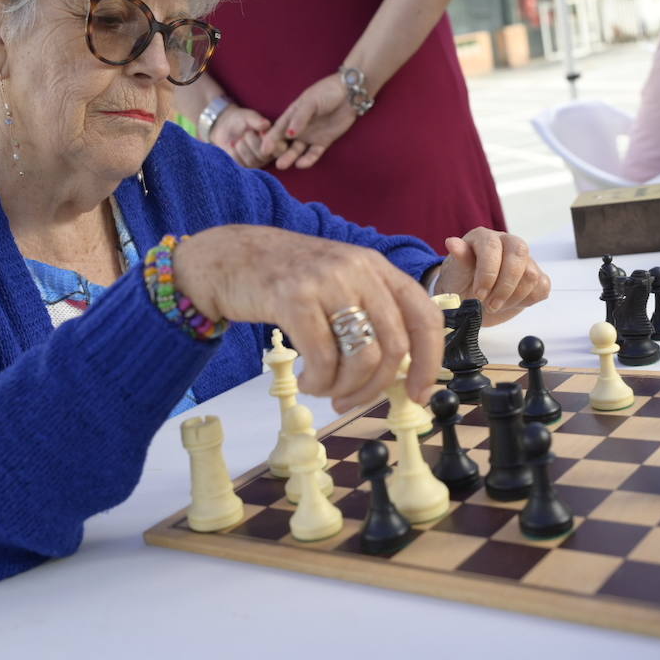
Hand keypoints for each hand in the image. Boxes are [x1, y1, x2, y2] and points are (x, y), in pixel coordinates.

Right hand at [174, 225, 443, 411]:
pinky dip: (318, 383)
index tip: (419, 395)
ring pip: (363, 357)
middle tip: (350, 402)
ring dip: (345, 388)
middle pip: (395, 346)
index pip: (424, 317)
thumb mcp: (339, 283)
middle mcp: (359, 270)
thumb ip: (369, 315)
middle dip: (376, 387)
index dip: (430, 362)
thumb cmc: (286, 279)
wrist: (229, 257)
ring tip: (323, 389)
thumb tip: (397, 375)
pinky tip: (307, 380)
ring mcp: (327, 282)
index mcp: (377, 267)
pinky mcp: (294, 298)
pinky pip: (323, 359)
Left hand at [207, 104, 284, 168]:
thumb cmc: (241, 120)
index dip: (270, 142)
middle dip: (253, 142)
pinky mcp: (245, 168)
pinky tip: (233, 145)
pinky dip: (234, 153)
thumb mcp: (248, 116)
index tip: (261, 132)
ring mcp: (257, 163)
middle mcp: (269, 154)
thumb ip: (257, 120)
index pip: (280, 148)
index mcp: (276, 140)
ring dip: (242, 147)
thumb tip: (266, 125)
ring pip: (252, 161)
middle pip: (265, 155)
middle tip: (247, 132)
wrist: (224, 127)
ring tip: (239, 138)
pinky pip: (241, 165)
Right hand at [261, 74, 357, 169]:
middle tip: (271, 159)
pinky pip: (313, 154)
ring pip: (296, 150)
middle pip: (284, 142)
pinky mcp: (323, 142)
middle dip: (277, 151)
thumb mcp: (310, 101)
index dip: (269, 139)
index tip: (263, 149)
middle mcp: (299, 128)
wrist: (350, 94)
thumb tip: (288, 134)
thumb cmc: (326, 92)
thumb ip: (299, 118)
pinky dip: (307, 160)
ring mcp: (311, 136)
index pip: (277, 129)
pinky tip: (301, 164)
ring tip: (282, 165)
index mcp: (292, 115)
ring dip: (289, 158)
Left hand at [432, 229, 550, 325]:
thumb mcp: (456, 271)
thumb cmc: (461, 280)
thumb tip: (452, 243)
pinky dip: (527, 300)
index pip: (493, 247)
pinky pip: (542, 287)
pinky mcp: (536, 277)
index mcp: (485, 238)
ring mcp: (525, 260)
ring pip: (531, 275)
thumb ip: (459, 257)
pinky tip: (510, 303)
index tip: (479, 294)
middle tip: (490, 305)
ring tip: (495, 305)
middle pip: (519, 255)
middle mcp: (508, 243)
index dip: (488, 272)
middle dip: (505, 286)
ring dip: (513, 297)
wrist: (469, 296)